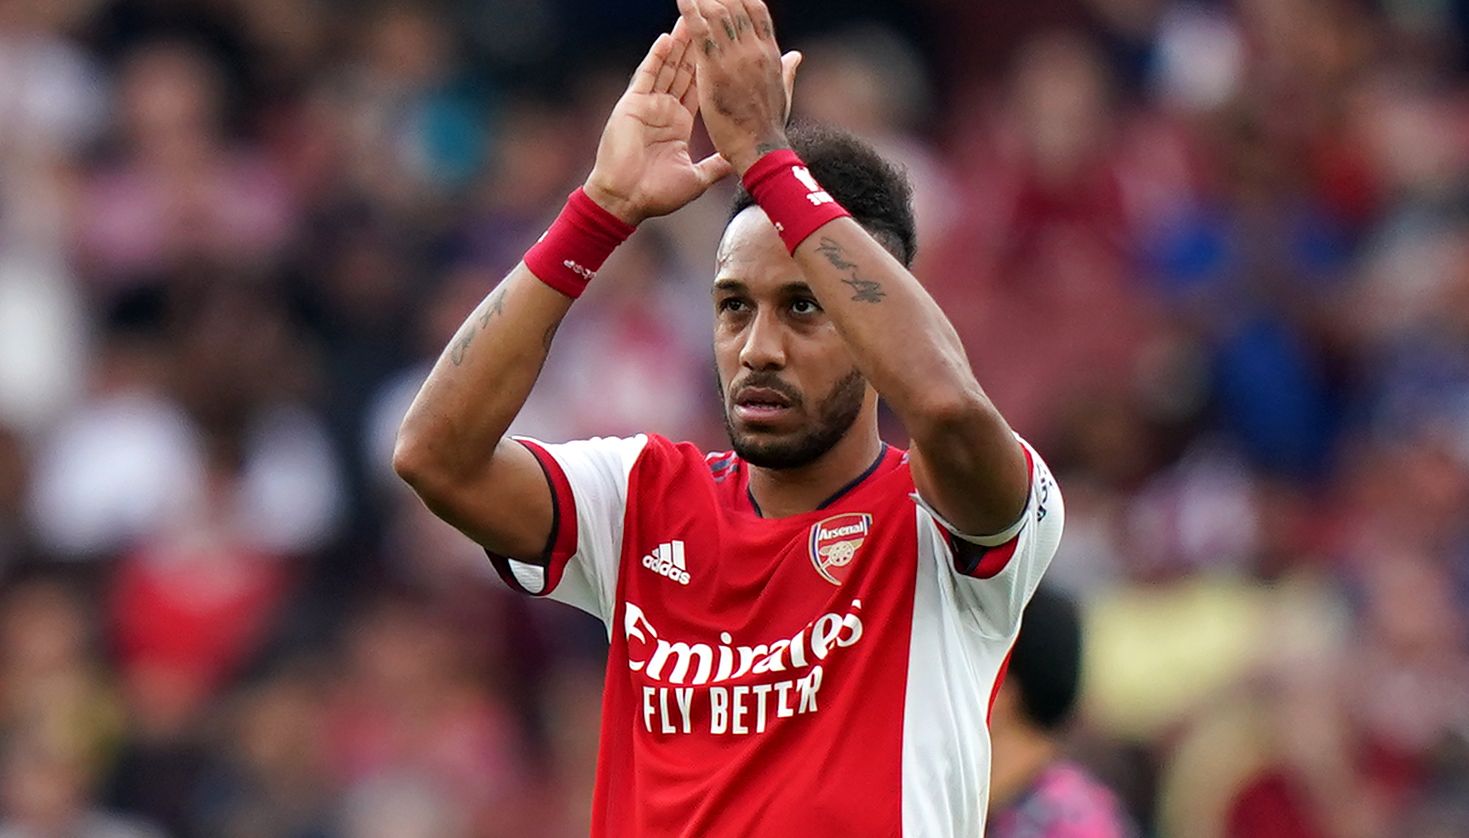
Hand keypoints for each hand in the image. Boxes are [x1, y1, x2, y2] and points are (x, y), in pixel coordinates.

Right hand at [583, 21, 731, 226]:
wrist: (626, 201)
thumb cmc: (657, 194)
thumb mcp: (696, 178)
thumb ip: (716, 166)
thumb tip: (736, 162)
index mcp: (678, 125)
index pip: (698, 88)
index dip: (709, 69)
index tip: (723, 50)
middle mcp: (663, 111)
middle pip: (684, 72)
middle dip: (696, 48)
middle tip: (709, 26)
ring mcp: (647, 106)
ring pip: (667, 68)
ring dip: (679, 45)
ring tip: (691, 20)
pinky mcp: (632, 105)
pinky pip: (646, 76)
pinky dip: (657, 57)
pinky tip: (667, 39)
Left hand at [677, 0, 800, 176]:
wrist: (761, 149)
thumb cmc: (770, 127)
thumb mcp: (784, 93)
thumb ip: (787, 70)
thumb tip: (796, 55)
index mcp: (770, 54)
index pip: (757, 12)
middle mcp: (754, 50)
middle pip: (736, 7)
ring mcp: (735, 58)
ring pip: (718, 14)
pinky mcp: (715, 70)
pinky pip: (700, 33)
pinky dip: (690, 13)